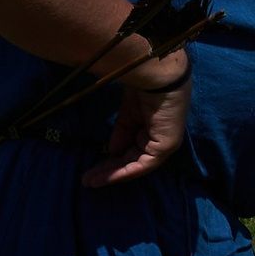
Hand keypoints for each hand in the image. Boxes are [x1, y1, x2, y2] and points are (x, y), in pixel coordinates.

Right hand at [81, 44, 190, 187]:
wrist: (156, 74)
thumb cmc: (144, 85)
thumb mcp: (128, 112)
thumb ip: (122, 132)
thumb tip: (111, 151)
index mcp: (155, 126)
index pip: (133, 147)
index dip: (113, 157)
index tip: (95, 165)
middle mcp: (161, 138)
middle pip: (132, 159)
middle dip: (109, 170)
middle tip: (89, 179)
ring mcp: (165, 144)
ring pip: (135, 165)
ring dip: (112, 174)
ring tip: (91, 181)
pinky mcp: (165, 147)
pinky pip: (141, 165)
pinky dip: (123, 172)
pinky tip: (105, 176)